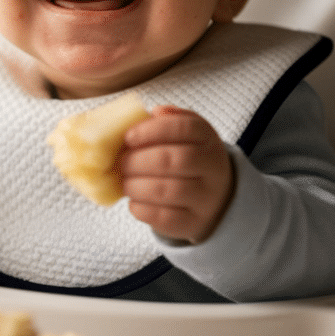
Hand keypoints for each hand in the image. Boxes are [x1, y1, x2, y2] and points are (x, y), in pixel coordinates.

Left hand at [117, 106, 233, 242]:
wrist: (212, 198)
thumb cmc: (187, 160)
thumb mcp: (184, 135)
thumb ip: (167, 121)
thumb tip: (154, 112)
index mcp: (208, 139)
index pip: (185, 128)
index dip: (152, 130)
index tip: (128, 137)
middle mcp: (213, 168)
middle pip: (173, 160)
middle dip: (138, 161)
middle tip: (121, 163)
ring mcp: (206, 198)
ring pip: (167, 190)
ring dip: (136, 185)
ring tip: (125, 182)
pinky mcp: (193, 223)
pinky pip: (163, 217)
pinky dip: (140, 207)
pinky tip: (135, 200)